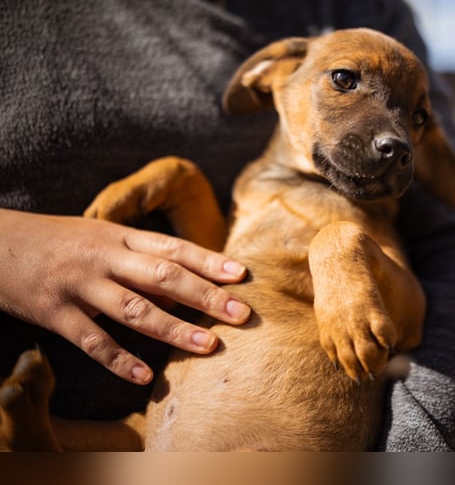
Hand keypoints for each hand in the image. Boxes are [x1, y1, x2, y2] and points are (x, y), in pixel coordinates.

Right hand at [0, 208, 249, 384]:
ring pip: (134, 309)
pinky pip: (92, 341)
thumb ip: (140, 258)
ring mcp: (80, 286)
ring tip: (209, 346)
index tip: (242, 275)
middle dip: (205, 296)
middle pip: (163, 276)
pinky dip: (120, 360)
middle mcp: (104, 258)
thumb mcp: (101, 236)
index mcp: (119, 236)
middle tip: (241, 313)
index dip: (209, 261)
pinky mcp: (54, 314)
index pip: (173, 248)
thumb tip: (186, 283)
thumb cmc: (58, 242)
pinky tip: (145, 377)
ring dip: (174, 329)